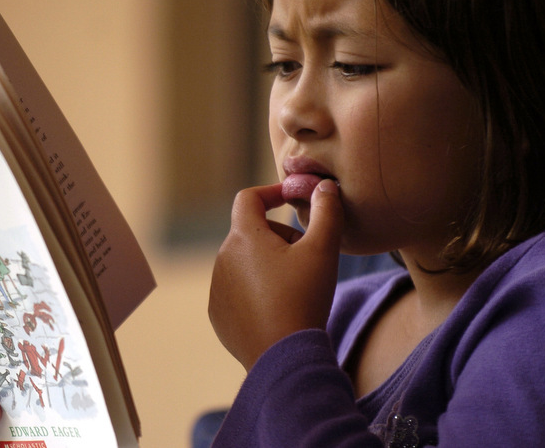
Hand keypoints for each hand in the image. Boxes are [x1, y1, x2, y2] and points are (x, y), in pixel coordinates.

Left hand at [209, 180, 343, 370]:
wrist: (284, 356)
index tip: (293, 198)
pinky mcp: (219, 313)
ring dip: (268, 264)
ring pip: (245, 262)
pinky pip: (238, 290)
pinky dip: (256, 291)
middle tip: (308, 258)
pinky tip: (279, 308)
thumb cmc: (304, 298)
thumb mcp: (323, 250)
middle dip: (280, 236)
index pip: (249, 198)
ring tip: (296, 288)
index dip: (272, 191)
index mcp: (243, 238)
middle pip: (252, 233)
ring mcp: (217, 288)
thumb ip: (327, 211)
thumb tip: (325, 187)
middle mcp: (222, 258)